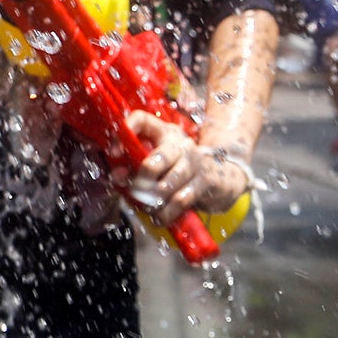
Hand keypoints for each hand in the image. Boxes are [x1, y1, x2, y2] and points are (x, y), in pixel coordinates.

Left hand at [128, 110, 251, 224]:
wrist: (223, 177)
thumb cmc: (179, 169)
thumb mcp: (158, 162)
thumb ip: (134, 166)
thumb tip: (116, 175)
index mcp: (163, 132)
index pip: (142, 119)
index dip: (126, 131)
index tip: (114, 152)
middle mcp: (179, 144)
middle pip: (155, 160)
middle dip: (141, 181)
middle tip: (134, 192)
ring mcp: (194, 162)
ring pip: (167, 185)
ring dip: (153, 202)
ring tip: (147, 208)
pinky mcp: (206, 181)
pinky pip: (181, 200)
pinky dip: (166, 213)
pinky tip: (160, 218)